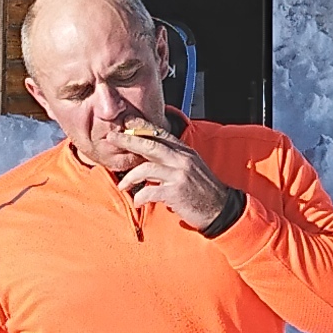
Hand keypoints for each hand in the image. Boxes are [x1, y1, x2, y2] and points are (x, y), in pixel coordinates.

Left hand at [117, 130, 233, 230]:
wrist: (221, 209)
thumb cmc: (203, 190)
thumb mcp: (191, 168)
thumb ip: (173, 161)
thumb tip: (151, 159)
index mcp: (185, 151)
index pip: (160, 133)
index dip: (141, 127)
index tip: (125, 123)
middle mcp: (182, 159)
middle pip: (150, 144)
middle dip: (127, 140)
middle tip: (111, 138)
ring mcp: (179, 175)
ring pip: (146, 168)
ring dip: (130, 177)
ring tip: (122, 185)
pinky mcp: (176, 192)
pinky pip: (150, 191)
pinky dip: (140, 197)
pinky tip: (138, 202)